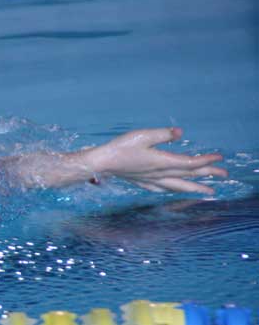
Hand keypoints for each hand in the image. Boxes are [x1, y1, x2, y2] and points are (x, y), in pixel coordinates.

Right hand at [86, 127, 227, 194]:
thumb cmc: (120, 147)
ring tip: (207, 191)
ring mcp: (151, 180)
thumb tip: (180, 133)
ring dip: (195, 187)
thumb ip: (163, 134)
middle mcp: (159, 173)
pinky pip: (163, 188)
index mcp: (161, 161)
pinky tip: (174, 191)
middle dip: (207, 175)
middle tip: (224, 175)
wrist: (101, 162)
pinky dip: (174, 190)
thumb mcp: (143, 135)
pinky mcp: (142, 182)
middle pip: (188, 175)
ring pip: (178, 185)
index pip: (189, 162)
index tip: (219, 158)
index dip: (205, 160)